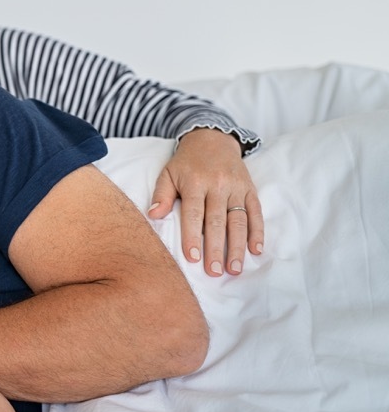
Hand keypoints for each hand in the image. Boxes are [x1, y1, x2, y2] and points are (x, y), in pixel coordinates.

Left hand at [148, 128, 263, 276]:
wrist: (213, 139)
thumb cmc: (186, 163)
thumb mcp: (168, 173)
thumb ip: (161, 195)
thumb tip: (153, 215)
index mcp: (196, 182)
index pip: (194, 213)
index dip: (193, 236)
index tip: (193, 257)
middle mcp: (219, 185)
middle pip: (217, 221)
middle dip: (216, 248)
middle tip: (215, 271)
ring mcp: (237, 187)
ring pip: (238, 220)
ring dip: (237, 246)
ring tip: (234, 268)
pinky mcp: (251, 189)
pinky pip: (256, 212)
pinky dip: (257, 232)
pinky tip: (255, 250)